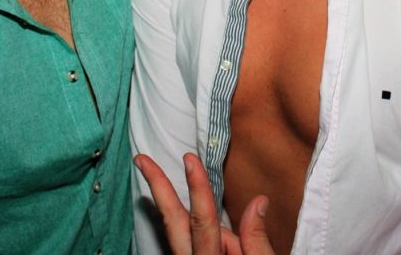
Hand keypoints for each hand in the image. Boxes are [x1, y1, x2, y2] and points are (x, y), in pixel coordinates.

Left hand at [134, 153, 273, 254]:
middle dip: (158, 189)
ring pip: (177, 232)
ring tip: (154, 173)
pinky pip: (184, 241)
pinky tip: (173, 206)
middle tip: (142, 161)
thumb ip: (256, 240)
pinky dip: (179, 222)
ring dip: (167, 203)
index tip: (189, 159)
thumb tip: (258, 202)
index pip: (202, 221)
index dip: (196, 188)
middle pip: (174, 223)